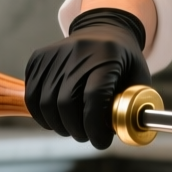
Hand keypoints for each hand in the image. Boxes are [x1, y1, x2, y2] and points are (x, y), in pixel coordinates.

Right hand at [25, 8, 150, 148]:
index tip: (101, 142)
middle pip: (66, 102)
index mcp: (107, 55)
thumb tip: (125, 134)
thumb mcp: (139, 78)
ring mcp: (55, 53)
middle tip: (86, 136)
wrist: (104, 29)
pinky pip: (32, 95)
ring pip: (46, 103)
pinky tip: (55, 119)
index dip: (95, 126)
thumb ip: (134, 106)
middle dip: (76, 129)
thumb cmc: (124, 61)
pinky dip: (41, 114)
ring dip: (58, 125)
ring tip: (72, 129)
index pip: (94, 97)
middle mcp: (78, 51)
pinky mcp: (38, 58)